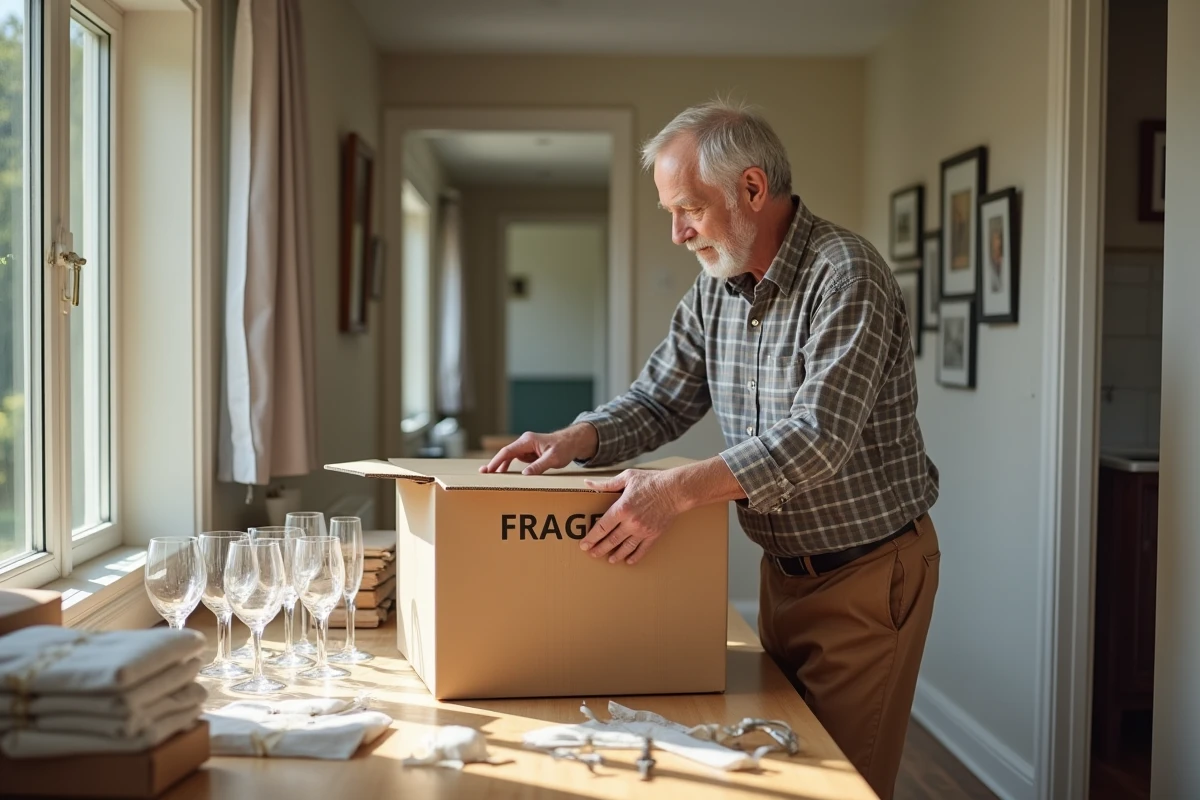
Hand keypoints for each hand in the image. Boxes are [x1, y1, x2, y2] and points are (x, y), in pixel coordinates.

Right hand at [479, 424, 598, 474]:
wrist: (573, 442)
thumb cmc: (564, 448)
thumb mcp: (553, 458)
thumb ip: (539, 466)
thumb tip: (525, 474)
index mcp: (528, 440)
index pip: (508, 451)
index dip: (497, 461)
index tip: (489, 470)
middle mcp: (525, 442)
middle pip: (506, 453)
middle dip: (495, 463)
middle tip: (483, 474)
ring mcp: (526, 447)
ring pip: (510, 457)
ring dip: (501, 466)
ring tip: (491, 476)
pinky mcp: (530, 453)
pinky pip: (516, 460)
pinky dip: (510, 466)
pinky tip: (504, 474)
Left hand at [580, 469, 682, 564]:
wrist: (675, 489)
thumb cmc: (651, 481)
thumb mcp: (627, 478)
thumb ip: (606, 484)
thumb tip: (588, 483)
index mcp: (622, 508)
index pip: (602, 527)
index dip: (591, 538)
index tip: (584, 545)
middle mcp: (631, 522)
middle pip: (611, 540)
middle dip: (599, 549)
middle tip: (592, 554)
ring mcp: (643, 530)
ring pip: (625, 547)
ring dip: (616, 555)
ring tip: (609, 559)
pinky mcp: (654, 535)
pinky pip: (642, 549)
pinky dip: (635, 556)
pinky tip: (629, 560)